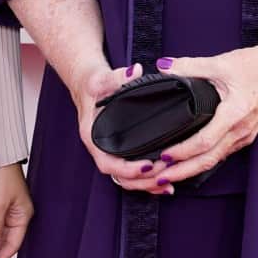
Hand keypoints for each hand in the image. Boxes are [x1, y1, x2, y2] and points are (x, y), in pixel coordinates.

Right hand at [72, 59, 168, 196]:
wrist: (89, 86)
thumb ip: (117, 76)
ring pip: (127, 178)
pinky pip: (132, 172)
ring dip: (147, 185)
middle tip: (165, 175)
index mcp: (92, 136)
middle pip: (120, 177)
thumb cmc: (93, 84)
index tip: (148, 165)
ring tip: (168, 185)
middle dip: (142, 181)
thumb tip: (134, 72)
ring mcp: (111, 152)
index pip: (108, 162)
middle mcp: (101, 149)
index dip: (128, 169)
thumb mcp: (102, 78)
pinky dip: (147, 179)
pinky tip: (165, 180)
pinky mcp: (121, 151)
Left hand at [141, 45, 257, 186]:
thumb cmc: (256, 66)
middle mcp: (241, 130)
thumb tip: (164, 66)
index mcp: (234, 114)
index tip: (163, 156)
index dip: (182, 152)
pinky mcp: (244, 136)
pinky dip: (203, 162)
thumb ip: (189, 66)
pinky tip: (189, 164)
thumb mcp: (221, 63)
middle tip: (158, 178)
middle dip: (182, 172)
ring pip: (215, 160)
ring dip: (191, 169)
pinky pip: (222, 154)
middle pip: (208, 160)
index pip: (205, 142)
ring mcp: (244, 136)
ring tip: (168, 174)